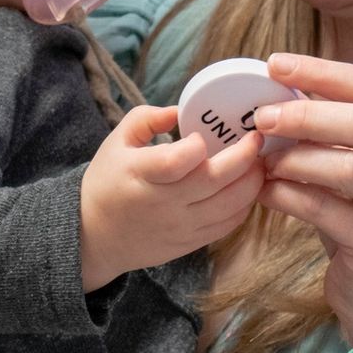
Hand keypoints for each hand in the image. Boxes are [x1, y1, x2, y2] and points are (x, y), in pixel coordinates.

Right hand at [80, 104, 265, 290]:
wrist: (94, 236)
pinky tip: (247, 187)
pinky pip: (227, 225)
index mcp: (140, 174)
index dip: (195, 147)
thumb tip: (181, 110)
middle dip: (244, 157)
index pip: (175, 162)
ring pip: (228, 206)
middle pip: (213, 181)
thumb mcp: (116, 141)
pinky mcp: (190, 242)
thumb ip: (146, 118)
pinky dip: (244, 205)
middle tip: (256, 138)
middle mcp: (162, 203)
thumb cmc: (107, 181)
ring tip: (258, 161)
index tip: (202, 136)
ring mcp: (179, 226)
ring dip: (251, 181)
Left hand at [251, 54, 352, 352]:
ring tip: (264, 161)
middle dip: (306, 113)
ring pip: (349, 166)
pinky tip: (267, 193)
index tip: (275, 64)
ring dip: (295, 158)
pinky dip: (289, 196)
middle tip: (261, 116)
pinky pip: (328, 211)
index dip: (321, 71)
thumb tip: (282, 87)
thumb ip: (341, 132)